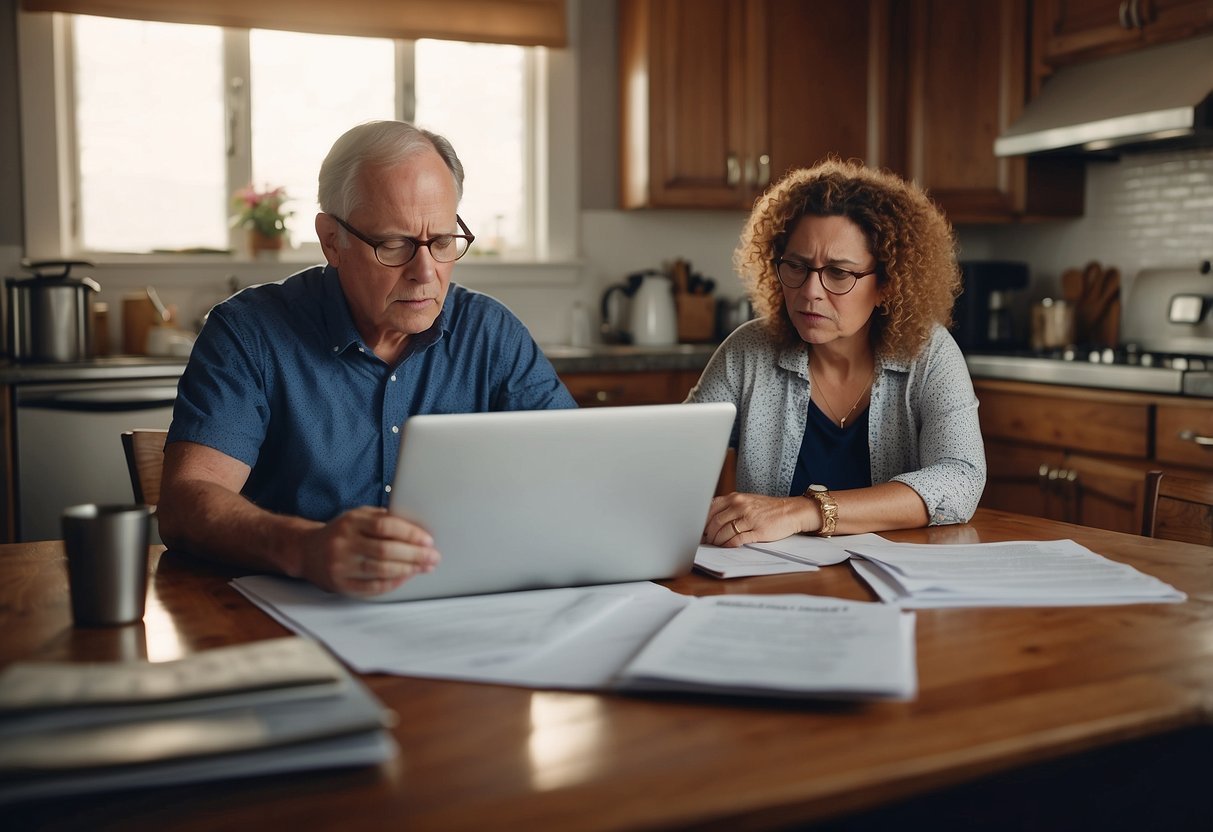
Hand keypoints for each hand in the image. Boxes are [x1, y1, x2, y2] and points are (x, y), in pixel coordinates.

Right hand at [298, 507, 440, 596]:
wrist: (307, 551)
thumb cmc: (341, 532)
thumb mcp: (358, 517)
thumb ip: (383, 519)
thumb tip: (417, 528)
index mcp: (351, 521)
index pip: (385, 526)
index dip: (409, 534)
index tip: (428, 540)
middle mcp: (343, 543)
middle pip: (385, 550)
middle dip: (414, 555)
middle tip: (433, 557)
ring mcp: (340, 565)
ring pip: (380, 570)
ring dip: (407, 570)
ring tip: (424, 567)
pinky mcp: (340, 584)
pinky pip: (371, 587)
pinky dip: (392, 583)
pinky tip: (405, 578)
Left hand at [702, 492, 809, 547]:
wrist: (790, 511)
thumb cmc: (767, 508)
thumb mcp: (746, 501)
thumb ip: (729, 507)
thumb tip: (711, 521)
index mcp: (735, 498)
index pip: (710, 509)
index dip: (702, 522)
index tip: (700, 530)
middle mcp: (740, 506)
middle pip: (715, 522)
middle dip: (709, 534)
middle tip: (707, 541)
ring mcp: (749, 518)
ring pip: (724, 532)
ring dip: (717, 541)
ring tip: (716, 545)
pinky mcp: (758, 531)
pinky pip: (738, 540)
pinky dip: (729, 545)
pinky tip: (727, 547)